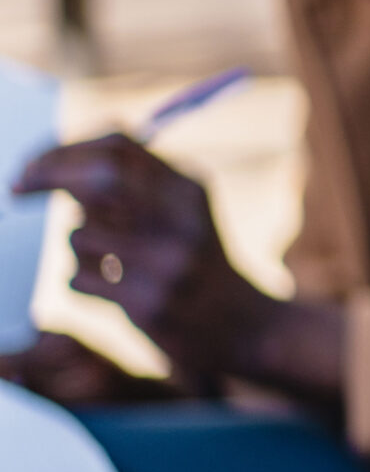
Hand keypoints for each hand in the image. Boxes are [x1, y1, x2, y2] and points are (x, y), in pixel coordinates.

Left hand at [13, 134, 346, 400]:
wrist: (246, 327)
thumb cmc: (199, 263)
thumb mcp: (183, 210)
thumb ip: (135, 181)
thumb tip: (59, 159)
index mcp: (190, 187)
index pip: (119, 145)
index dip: (64, 148)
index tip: (32, 165)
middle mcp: (183, 219)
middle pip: (98, 177)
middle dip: (47, 175)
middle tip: (17, 188)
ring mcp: (167, 263)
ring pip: (79, 234)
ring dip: (77, 247)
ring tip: (110, 262)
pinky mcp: (149, 304)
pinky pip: (78, 279)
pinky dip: (82, 282)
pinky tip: (115, 290)